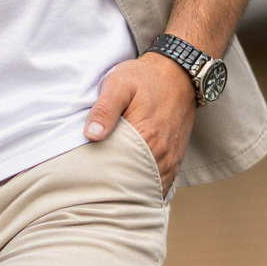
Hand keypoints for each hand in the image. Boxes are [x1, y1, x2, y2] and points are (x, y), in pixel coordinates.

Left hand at [85, 54, 195, 194]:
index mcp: (146, 137)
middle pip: (137, 183)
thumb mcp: (119, 84)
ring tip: (114, 193)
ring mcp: (171, 156)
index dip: (104, 178)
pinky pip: (165, 181)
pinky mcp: (176, 155)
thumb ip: (105, 109)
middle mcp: (162, 152)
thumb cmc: (144, 77)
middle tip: (97, 192)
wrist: (177, 72)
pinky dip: (150, 186)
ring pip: (152, 186)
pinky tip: (134, 187)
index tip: (89, 181)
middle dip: (118, 190)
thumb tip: (91, 134)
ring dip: (135, 190)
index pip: (122, 172)